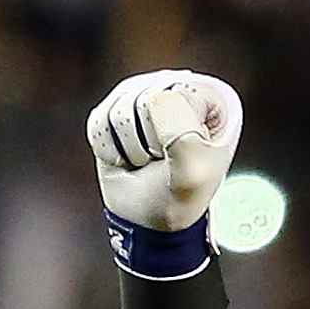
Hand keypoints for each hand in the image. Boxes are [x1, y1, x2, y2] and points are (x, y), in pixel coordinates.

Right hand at [88, 70, 242, 234]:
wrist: (152, 220)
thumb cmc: (181, 196)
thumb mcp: (193, 174)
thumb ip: (182, 135)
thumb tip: (153, 97)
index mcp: (209, 97)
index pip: (178, 96)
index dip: (175, 134)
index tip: (187, 156)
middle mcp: (175, 88)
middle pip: (144, 98)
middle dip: (149, 142)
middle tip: (163, 159)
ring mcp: (141, 95)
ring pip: (119, 109)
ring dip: (130, 149)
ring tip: (146, 159)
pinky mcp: (112, 110)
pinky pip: (99, 123)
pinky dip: (109, 151)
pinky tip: (127, 158)